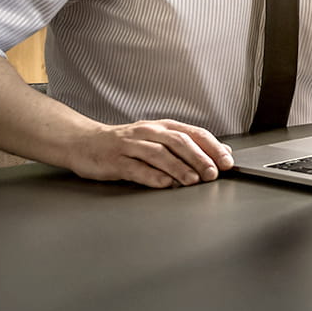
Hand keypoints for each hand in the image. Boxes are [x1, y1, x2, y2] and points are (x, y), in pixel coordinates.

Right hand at [75, 119, 234, 188]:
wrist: (84, 141)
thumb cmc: (125, 144)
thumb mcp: (157, 139)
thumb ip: (186, 146)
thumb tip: (219, 154)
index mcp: (163, 126)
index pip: (194, 133)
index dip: (212, 147)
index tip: (227, 162)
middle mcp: (148, 132)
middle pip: (179, 141)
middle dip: (199, 158)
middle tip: (212, 173)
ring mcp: (130, 145)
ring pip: (159, 154)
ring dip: (178, 167)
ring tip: (192, 180)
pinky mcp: (114, 160)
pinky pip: (136, 168)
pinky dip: (152, 176)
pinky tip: (164, 184)